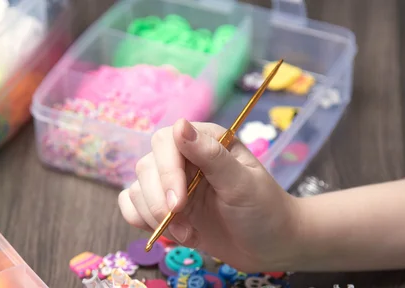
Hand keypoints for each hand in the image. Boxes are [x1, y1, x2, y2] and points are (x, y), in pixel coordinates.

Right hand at [118, 119, 302, 271]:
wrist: (272, 247)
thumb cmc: (265, 210)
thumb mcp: (242, 184)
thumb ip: (211, 156)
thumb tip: (179, 125)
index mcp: (205, 141)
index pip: (165, 142)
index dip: (166, 171)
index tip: (180, 201)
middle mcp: (185, 158)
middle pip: (146, 167)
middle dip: (159, 200)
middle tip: (183, 223)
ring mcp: (173, 184)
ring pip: (137, 189)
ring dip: (154, 216)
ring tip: (186, 233)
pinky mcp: (165, 207)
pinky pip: (133, 207)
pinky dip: (143, 222)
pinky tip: (172, 233)